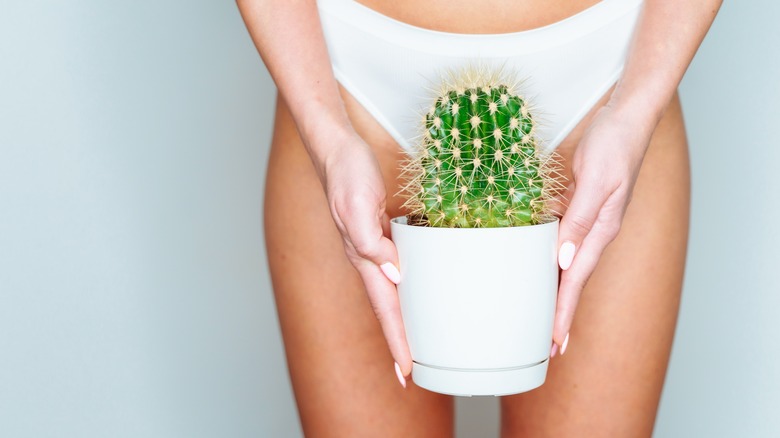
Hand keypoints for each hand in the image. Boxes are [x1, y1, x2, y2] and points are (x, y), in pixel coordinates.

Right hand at [318, 129, 411, 385]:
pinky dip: (405, 291)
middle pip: (387, 309)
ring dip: (401, 321)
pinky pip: (395, 271)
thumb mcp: (357, 204)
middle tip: (411, 374)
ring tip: (414, 345)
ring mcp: (373, 248)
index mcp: (363, 258)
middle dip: (398, 342)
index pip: (384, 309)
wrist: (338, 148)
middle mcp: (367, 259)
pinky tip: (414, 293)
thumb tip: (393, 275)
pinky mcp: (380, 234)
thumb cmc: (347, 173)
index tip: (407, 371)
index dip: (396, 341)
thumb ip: (370, 242)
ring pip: (390, 293)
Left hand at [551, 103, 653, 356]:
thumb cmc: (614, 145)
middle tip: (549, 345)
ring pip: (568, 265)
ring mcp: (589, 222)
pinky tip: (542, 268)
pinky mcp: (580, 208)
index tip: (554, 341)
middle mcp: (595, 232)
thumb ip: (579, 220)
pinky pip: (563, 242)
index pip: (576, 281)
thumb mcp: (596, 181)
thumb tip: (564, 259)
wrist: (626, 118)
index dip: (564, 312)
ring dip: (557, 292)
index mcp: (601, 231)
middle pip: (573, 281)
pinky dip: (552, 261)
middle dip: (562, 314)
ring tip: (544, 318)